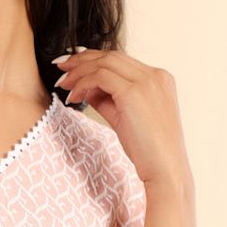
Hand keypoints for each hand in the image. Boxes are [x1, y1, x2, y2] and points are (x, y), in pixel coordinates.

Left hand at [52, 47, 193, 192]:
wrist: (165, 171)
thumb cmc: (149, 152)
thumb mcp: (126, 118)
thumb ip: (108, 100)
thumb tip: (86, 89)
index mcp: (159, 79)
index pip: (121, 60)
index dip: (95, 59)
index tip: (74, 66)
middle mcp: (155, 75)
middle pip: (111, 56)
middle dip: (82, 59)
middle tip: (62, 67)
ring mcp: (146, 82)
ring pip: (104, 63)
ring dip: (79, 71)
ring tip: (64, 85)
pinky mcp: (133, 92)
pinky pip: (100, 77)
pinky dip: (83, 84)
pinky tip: (74, 97)